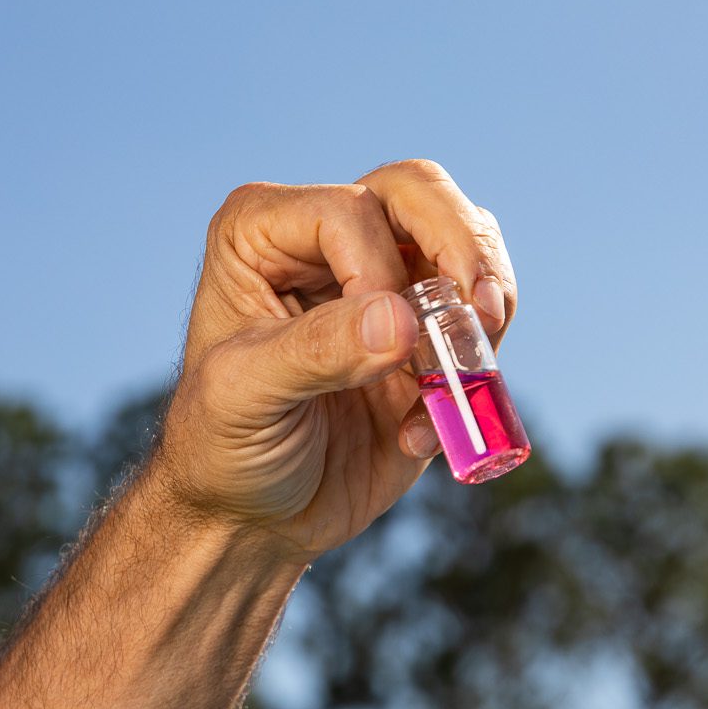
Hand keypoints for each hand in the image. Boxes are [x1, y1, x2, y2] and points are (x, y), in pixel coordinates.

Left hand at [150, 159, 516, 562]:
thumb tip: (399, 320)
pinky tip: (421, 431)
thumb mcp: (245, 398)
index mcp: (261, 231)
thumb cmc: (223, 448)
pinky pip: (485, 315)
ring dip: (481, 309)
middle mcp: (325, 238)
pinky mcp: (426, 329)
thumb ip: (316, 352)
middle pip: (419, 191)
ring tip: (460, 375)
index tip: (372, 350)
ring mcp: (382, 277)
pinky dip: (477, 369)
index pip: (349, 210)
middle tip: (477, 318)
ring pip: (467, 237)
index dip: (375, 273)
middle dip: (461, 252)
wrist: (255, 517)